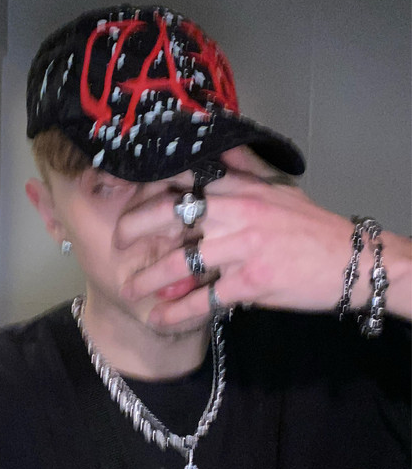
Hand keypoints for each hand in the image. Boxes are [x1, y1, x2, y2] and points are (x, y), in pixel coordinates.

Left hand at [115, 166, 377, 326]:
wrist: (350, 259)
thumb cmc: (311, 226)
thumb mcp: (278, 188)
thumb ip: (244, 169)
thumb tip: (220, 150)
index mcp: (239, 188)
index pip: (183, 180)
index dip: (149, 190)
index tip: (128, 201)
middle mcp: (236, 211)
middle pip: (170, 214)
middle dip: (134, 229)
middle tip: (117, 243)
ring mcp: (242, 247)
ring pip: (182, 261)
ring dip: (150, 278)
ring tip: (130, 289)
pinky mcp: (251, 281)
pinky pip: (205, 299)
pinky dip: (178, 312)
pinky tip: (160, 318)